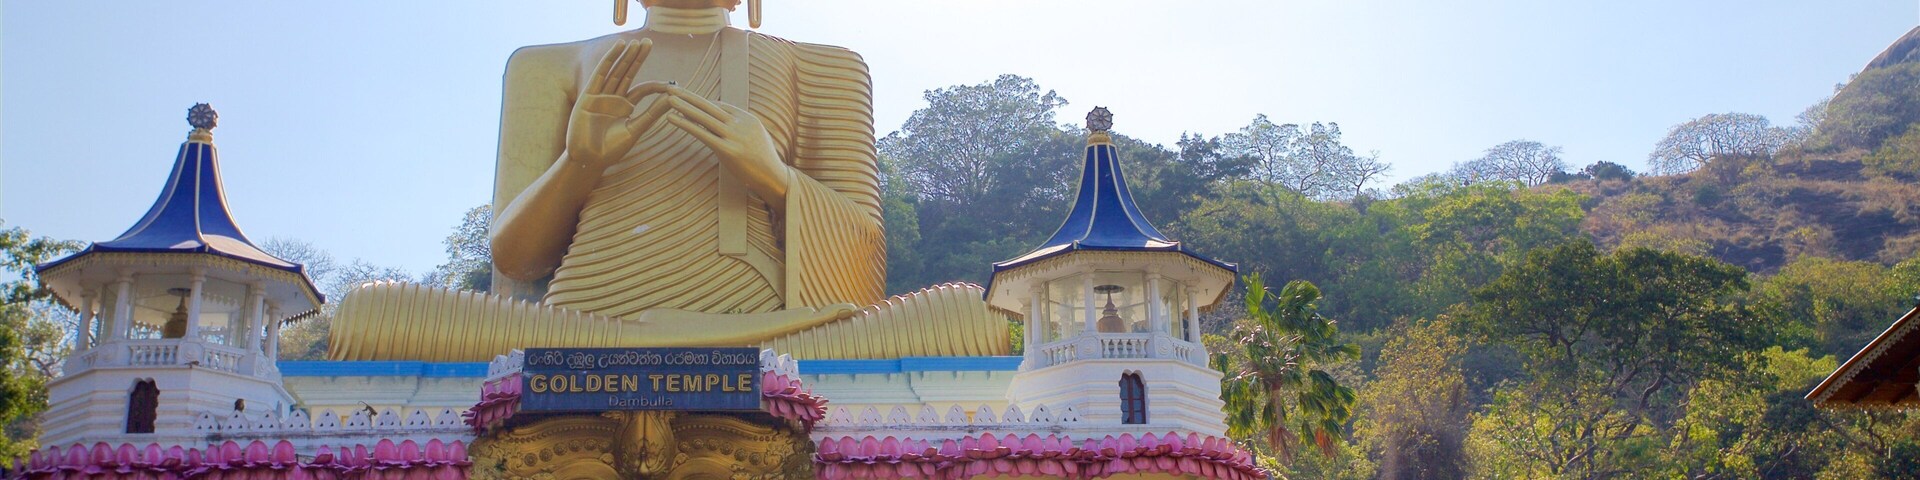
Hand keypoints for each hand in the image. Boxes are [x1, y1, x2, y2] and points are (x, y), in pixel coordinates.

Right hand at [564, 39, 676, 168]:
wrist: (589, 159)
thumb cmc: (611, 149)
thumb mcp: (635, 129)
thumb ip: (652, 113)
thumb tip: (672, 99)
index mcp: (625, 107)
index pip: (643, 89)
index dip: (656, 85)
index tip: (672, 83)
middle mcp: (614, 98)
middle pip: (628, 73)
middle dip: (638, 58)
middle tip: (649, 41)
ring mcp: (601, 95)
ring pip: (616, 71)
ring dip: (626, 56)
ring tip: (636, 42)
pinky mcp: (589, 95)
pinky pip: (601, 73)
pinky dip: (610, 59)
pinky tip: (619, 47)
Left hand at [661, 88, 791, 199]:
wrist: (774, 177)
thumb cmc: (763, 160)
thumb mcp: (754, 137)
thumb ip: (739, 128)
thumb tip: (721, 123)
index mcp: (747, 118)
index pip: (720, 106)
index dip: (701, 103)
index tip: (685, 98)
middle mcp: (741, 124)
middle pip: (710, 106)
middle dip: (689, 96)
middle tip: (672, 87)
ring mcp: (735, 136)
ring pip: (704, 117)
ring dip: (684, 106)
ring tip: (668, 99)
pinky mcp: (727, 150)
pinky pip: (702, 134)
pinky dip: (685, 124)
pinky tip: (672, 119)